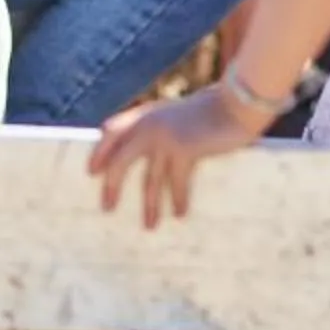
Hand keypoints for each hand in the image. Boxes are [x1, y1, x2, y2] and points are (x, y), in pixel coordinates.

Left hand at [90, 86, 267, 226]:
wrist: (237, 103)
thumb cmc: (214, 109)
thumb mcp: (180, 114)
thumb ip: (162, 127)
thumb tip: (153, 155)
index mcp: (147, 113)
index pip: (111, 130)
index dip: (100, 152)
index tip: (92, 172)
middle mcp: (150, 124)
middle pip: (120, 160)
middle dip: (112, 185)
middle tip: (107, 208)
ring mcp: (165, 138)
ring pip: (149, 179)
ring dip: (149, 205)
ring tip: (149, 226)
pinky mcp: (184, 150)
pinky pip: (176, 183)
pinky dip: (178, 199)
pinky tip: (180, 214)